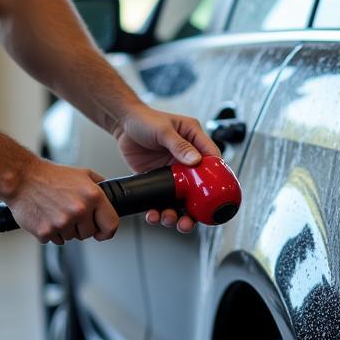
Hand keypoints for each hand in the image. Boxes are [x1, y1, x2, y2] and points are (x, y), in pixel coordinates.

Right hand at [7, 158, 118, 244]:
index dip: (107, 231)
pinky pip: (55, 240)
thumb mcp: (83, 174)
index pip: (111, 225)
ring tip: (56, 211)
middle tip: (69, 213)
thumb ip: (100, 186)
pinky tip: (47, 217)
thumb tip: (111, 198)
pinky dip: (51, 232)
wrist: (22, 178)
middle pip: (89, 234)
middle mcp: (80, 210)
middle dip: (82, 227)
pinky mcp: (46, 232)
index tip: (102, 233)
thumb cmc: (50, 176)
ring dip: (66, 229)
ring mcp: (62, 223)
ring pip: (72, 238)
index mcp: (93, 196)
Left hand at [112, 104, 220, 233]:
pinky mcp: (160, 179)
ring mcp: (174, 171)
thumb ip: (179, 145)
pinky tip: (153, 214)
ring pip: (181, 198)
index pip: (212, 159)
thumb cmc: (145, 119)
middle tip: (189, 220)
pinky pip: (163, 198)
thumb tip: (195, 160)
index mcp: (195, 140)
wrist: (122, 125)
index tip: (215, 193)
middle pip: (199, 187)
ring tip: (168, 219)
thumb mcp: (164, 130)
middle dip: (195, 208)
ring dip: (176, 212)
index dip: (217, 177)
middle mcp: (187, 158)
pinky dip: (159, 209)